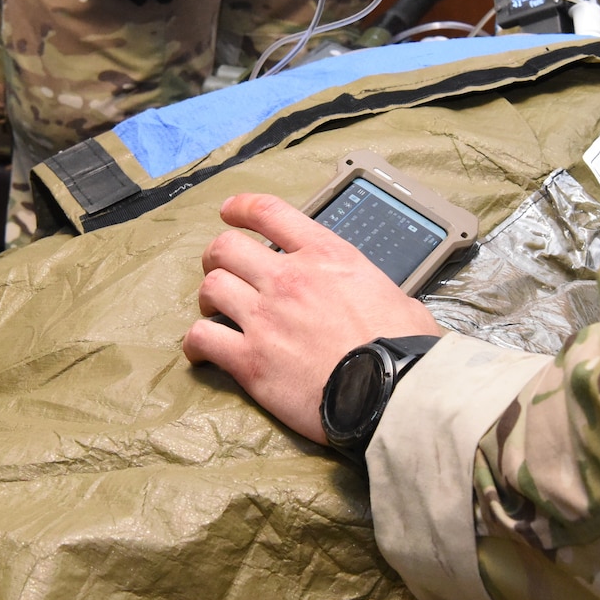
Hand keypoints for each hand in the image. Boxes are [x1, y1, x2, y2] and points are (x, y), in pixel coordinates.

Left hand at [182, 193, 440, 443]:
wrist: (392, 392)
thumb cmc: (403, 349)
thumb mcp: (396, 295)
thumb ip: (368, 287)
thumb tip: (373, 298)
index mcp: (327, 256)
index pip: (270, 213)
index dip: (242, 207)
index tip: (229, 211)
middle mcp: (289, 279)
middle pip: (227, 247)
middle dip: (217, 256)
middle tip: (220, 270)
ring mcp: (265, 318)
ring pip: (211, 288)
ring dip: (208, 298)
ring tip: (215, 312)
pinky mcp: (250, 360)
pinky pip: (203, 338)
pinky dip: (197, 344)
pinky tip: (202, 351)